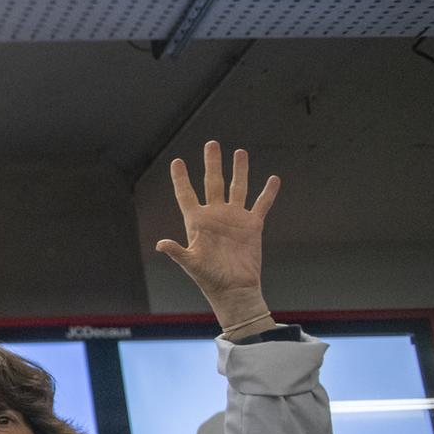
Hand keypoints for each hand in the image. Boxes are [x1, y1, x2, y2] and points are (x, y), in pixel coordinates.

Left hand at [157, 140, 279, 329]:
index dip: (181, 178)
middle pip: (213, 183)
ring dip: (239, 170)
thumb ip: (177, 252)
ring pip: (237, 188)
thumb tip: (160, 244)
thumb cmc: (209, 279)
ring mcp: (234, 218)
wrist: (234, 290)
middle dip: (212, 163)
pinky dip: (268, 192)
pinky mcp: (253, 225)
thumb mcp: (191, 264)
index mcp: (197, 222)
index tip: (177, 161)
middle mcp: (215, 216)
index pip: (186, 194)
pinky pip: (261, 204)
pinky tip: (273, 178)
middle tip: (211, 143)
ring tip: (240, 152)